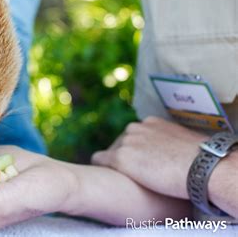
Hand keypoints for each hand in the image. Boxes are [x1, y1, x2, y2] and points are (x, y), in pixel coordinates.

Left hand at [92, 116, 206, 198]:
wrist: (201, 166)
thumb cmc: (201, 158)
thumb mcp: (183, 140)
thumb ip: (170, 141)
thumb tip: (173, 150)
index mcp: (150, 122)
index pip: (134, 134)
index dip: (136, 150)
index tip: (141, 162)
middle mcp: (135, 128)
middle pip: (120, 142)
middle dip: (125, 156)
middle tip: (132, 174)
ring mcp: (126, 142)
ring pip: (109, 152)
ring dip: (114, 163)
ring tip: (121, 177)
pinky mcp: (119, 158)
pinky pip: (99, 160)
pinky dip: (101, 167)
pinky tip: (104, 177)